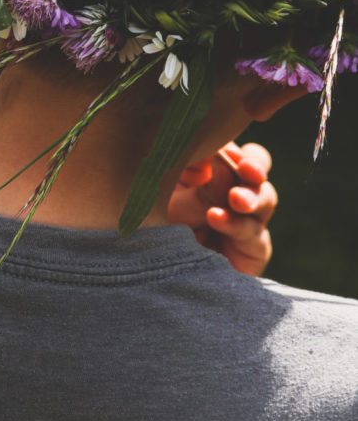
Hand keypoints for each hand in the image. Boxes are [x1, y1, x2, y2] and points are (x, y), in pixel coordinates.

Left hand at [168, 142, 277, 276]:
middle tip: (244, 167)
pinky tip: (217, 218)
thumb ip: (195, 179)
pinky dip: (236, 224)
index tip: (217, 146)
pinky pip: (254, 234)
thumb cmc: (155, 227)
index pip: (230, 148)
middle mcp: (233, 190)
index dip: (228, 147)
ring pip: (266, 197)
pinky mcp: (253, 249)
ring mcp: (247, 219)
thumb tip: (217, 165)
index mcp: (211, 170)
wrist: (154, 274)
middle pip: (257, 167)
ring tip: (235, 199)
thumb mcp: (169, 197)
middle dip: (254, 165)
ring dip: (251, 195)